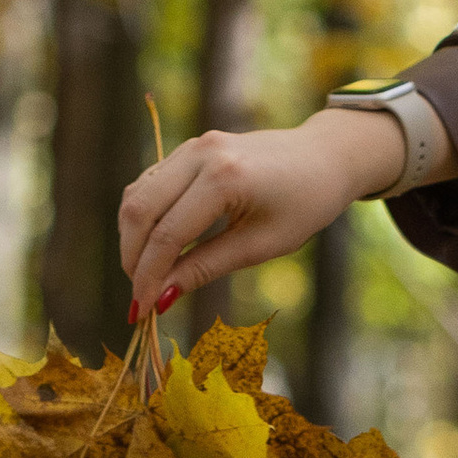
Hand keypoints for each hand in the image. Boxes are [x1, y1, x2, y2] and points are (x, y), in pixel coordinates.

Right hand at [118, 102, 453, 313]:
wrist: (325, 156)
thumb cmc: (305, 204)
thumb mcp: (260, 245)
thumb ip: (206, 268)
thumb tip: (161, 298)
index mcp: (225, 178)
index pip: (168, 235)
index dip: (149, 277)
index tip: (142, 311)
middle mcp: (202, 154)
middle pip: (140, 210)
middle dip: (133, 258)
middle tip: (139, 296)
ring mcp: (193, 146)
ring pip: (137, 194)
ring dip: (133, 238)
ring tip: (144, 275)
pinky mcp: (191, 148)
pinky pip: (150, 183)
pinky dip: (144, 216)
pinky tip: (152, 246)